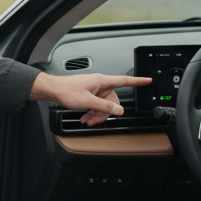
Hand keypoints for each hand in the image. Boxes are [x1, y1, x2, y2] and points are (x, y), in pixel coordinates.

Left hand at [29, 73, 152, 125]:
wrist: (53, 90)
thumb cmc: (66, 90)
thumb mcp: (87, 101)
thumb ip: (105, 106)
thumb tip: (119, 110)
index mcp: (102, 81)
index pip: (124, 80)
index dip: (137, 81)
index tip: (147, 80)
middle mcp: (99, 84)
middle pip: (112, 100)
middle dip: (105, 112)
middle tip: (95, 120)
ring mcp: (94, 89)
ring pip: (103, 104)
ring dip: (97, 114)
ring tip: (87, 120)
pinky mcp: (88, 93)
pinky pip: (96, 104)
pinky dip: (92, 112)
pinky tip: (85, 118)